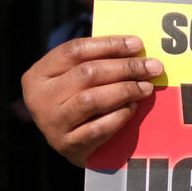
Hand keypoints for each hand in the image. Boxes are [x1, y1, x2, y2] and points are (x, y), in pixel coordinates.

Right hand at [21, 36, 162, 166]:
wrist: (72, 144)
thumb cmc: (79, 102)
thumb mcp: (77, 80)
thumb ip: (98, 62)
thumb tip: (135, 47)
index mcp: (38, 75)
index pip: (73, 51)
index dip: (108, 45)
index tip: (137, 44)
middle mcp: (40, 98)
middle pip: (86, 73)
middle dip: (125, 68)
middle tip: (153, 67)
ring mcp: (51, 124)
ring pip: (91, 99)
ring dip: (125, 90)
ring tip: (146, 87)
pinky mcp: (68, 146)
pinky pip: (98, 127)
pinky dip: (119, 115)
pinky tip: (133, 107)